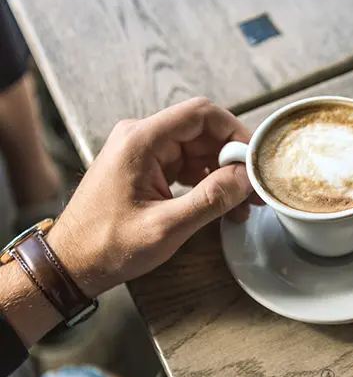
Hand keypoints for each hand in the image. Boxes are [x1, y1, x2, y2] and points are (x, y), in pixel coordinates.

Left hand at [47, 97, 260, 297]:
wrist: (71, 262)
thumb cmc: (108, 245)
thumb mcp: (167, 226)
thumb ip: (211, 199)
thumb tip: (246, 178)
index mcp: (142, 141)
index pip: (201, 114)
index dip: (236, 131)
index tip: (256, 159)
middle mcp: (141, 137)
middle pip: (202, 131)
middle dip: (233, 158)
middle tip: (256, 189)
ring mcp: (143, 152)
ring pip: (197, 149)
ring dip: (223, 173)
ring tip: (243, 204)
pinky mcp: (145, 168)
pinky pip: (186, 164)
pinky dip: (207, 182)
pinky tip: (223, 205)